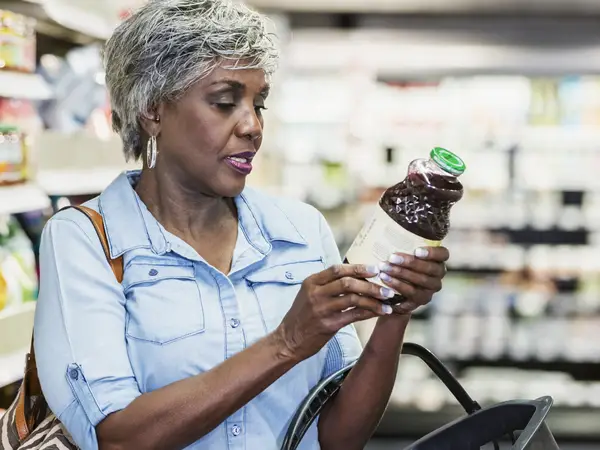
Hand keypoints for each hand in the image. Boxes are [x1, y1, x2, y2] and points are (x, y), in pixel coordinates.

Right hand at [274, 264, 395, 362]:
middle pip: (347, 283)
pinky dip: (369, 312)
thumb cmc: (302, 316)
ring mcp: (321, 309)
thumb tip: (356, 276)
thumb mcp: (309, 294)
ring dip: (373, 299)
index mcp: (311, 282)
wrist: (288, 340)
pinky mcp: (328, 325)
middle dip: (370, 284)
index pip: (337, 270)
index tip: (375, 269)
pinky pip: (353, 315)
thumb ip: (328, 285)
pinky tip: (379, 312)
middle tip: (386, 287)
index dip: (358, 268)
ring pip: (353, 299)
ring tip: (388, 301)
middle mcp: (316, 293)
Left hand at [378, 246, 448, 314]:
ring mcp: (431, 289)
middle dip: (410, 263)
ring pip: (421, 281)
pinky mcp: (422, 300)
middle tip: (392, 258)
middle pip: (431, 269)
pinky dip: (398, 286)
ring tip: (384, 269)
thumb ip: (401, 239)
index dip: (432, 253)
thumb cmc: (397, 260)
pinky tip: (385, 280)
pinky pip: (412, 293)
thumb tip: (389, 223)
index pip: (443, 254)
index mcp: (438, 260)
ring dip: (401, 274)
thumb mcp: (401, 249)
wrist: (391, 286)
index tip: (416, 251)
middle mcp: (438, 275)